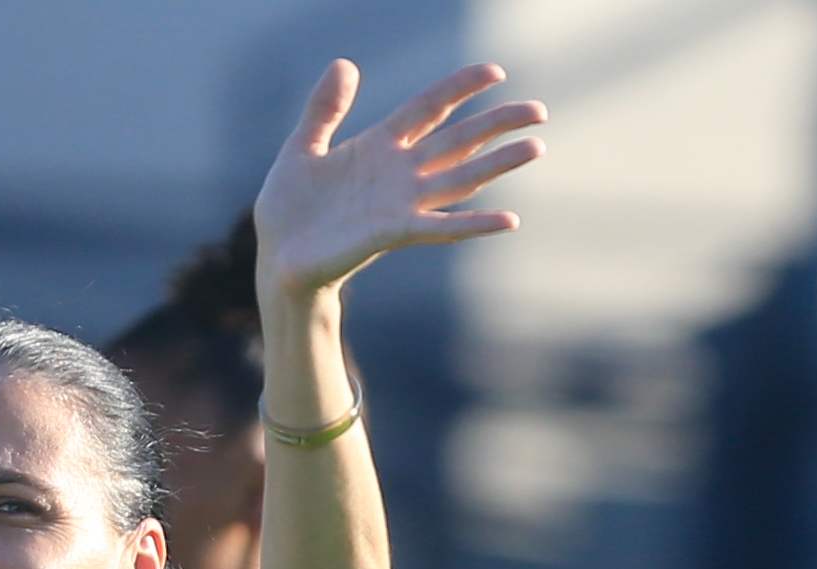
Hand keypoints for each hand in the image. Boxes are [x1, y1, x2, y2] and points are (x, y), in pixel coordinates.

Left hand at [253, 60, 546, 301]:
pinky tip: (508, 220)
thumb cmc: (288, 209)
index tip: (494, 71)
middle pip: (457, 140)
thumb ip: (324, 110)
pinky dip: (472, 224)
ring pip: (459, 178)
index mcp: (379, 146)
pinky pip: (439, 226)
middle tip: (539, 110)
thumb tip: (345, 63)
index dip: (459, 88)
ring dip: (497, 164)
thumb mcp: (301, 150)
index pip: (429, 108)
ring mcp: (399, 203)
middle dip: (497, 123)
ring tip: (535, 147)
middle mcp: (398, 173)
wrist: (276, 258)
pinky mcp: (391, 233)